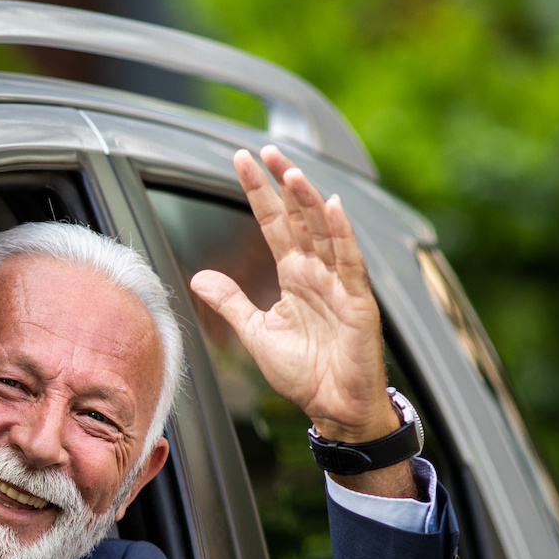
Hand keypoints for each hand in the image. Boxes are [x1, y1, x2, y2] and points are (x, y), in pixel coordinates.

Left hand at [190, 146, 413, 497]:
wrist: (334, 407)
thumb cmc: (304, 373)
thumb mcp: (256, 333)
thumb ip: (231, 302)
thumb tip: (199, 277)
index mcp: (294, 276)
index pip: (274, 224)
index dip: (259, 193)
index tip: (242, 161)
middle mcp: (317, 272)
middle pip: (298, 218)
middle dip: (283, 184)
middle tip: (266, 151)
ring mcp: (339, 283)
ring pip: (324, 232)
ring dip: (309, 201)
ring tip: (292, 172)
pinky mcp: (358, 301)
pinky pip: (350, 262)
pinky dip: (342, 235)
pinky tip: (332, 207)